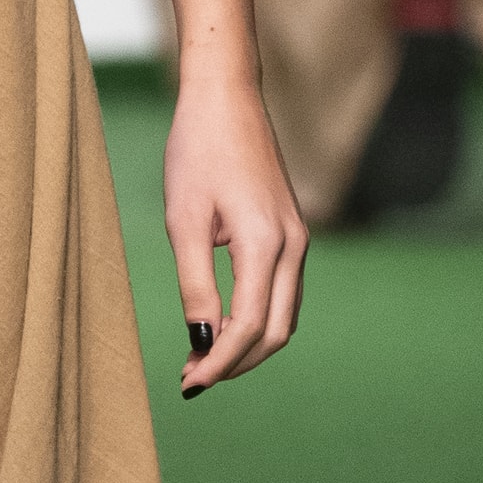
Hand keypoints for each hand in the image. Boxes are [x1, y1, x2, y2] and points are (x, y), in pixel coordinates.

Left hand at [164, 70, 305, 396]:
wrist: (226, 98)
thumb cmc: (197, 151)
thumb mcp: (184, 221)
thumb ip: (195, 286)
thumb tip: (202, 341)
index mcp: (266, 242)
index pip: (250, 326)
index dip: (220, 362)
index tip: (188, 384)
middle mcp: (292, 245)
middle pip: (277, 331)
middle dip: (237, 361)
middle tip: (192, 376)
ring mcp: (297, 238)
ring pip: (284, 314)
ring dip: (248, 343)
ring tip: (201, 355)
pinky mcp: (291, 231)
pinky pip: (282, 291)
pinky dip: (257, 317)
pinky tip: (221, 322)